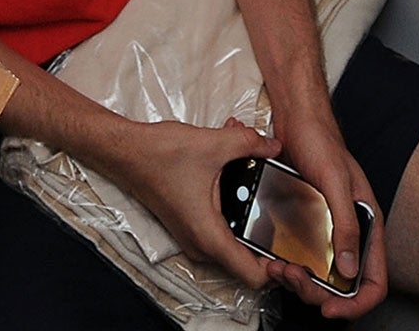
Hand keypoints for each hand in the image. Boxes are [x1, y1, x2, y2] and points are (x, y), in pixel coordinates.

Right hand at [105, 119, 281, 287]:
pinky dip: (233, 199)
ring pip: (234, 234)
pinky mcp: (190, 223)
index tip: (292, 248)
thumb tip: (274, 147)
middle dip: (267, 227)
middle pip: (247, 255)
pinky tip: (235, 166)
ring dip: (249, 206)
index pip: (254, 275)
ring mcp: (194, 236)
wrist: (126, 151)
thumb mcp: (214, 144)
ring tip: (257, 172)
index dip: (278, 267)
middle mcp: (201, 243)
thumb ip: (250, 144)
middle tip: (283, 205)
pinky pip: (221, 222)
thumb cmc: (158, 156)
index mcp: (210, 235)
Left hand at [274, 113, 387, 317]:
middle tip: (293, 278)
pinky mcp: (306, 227)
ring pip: (318, 275)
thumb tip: (350, 267)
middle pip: (342, 285)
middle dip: (317, 291)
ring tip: (278, 267)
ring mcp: (327, 231)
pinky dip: (287, 264)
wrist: (297, 122)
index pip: (375, 280)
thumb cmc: (322, 142)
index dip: (357, 303)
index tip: (332, 308)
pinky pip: (300, 257)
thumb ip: (346, 223)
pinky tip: (273, 257)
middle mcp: (349, 232)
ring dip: (298, 280)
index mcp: (367, 225)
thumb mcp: (336, 182)